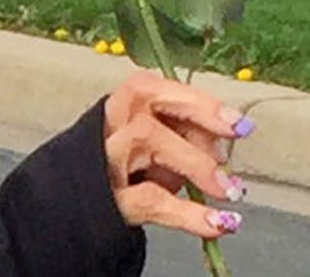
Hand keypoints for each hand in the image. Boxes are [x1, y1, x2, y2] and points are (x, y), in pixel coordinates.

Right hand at [103, 72, 252, 237]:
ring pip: (145, 138)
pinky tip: (216, 222)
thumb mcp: (153, 149)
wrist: (73, 210)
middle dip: (197, 113)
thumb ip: (182, 137)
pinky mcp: (111, 201)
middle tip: (235, 135)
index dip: (197, 100)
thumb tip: (221, 146)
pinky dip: (190, 214)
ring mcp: (104, 162)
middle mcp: (106, 127)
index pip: (151, 87)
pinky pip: (151, 200)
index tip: (236, 121)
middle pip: (145, 100)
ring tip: (227, 189)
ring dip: (195, 162)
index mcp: (119, 109)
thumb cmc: (124, 172)